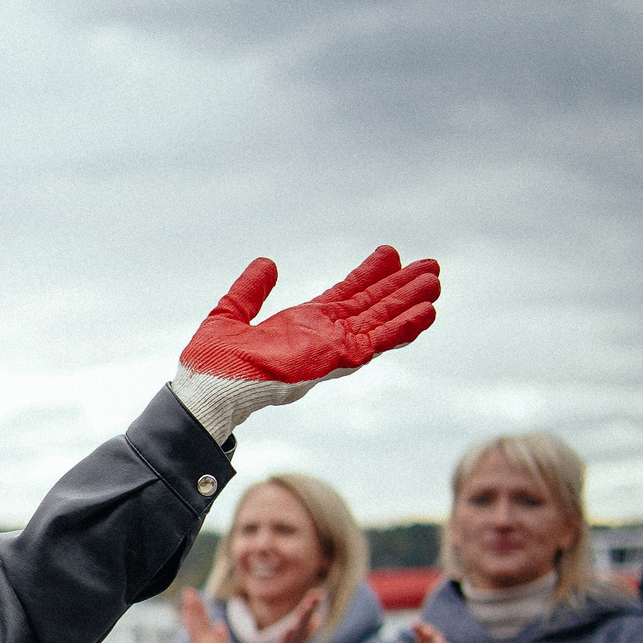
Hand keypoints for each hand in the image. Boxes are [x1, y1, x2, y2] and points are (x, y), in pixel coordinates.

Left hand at [171, 247, 440, 438]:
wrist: (206, 388)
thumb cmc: (212, 363)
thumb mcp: (230, 313)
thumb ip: (250, 290)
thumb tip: (267, 263)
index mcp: (302, 324)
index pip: (344, 295)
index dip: (368, 275)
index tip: (391, 254)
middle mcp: (322, 335)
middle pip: (370, 306)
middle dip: (399, 288)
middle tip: (430, 266)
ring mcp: (331, 348)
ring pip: (380, 322)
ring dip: (408, 305)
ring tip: (435, 285)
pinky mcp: (333, 360)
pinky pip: (374, 343)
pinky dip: (400, 330)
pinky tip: (425, 315)